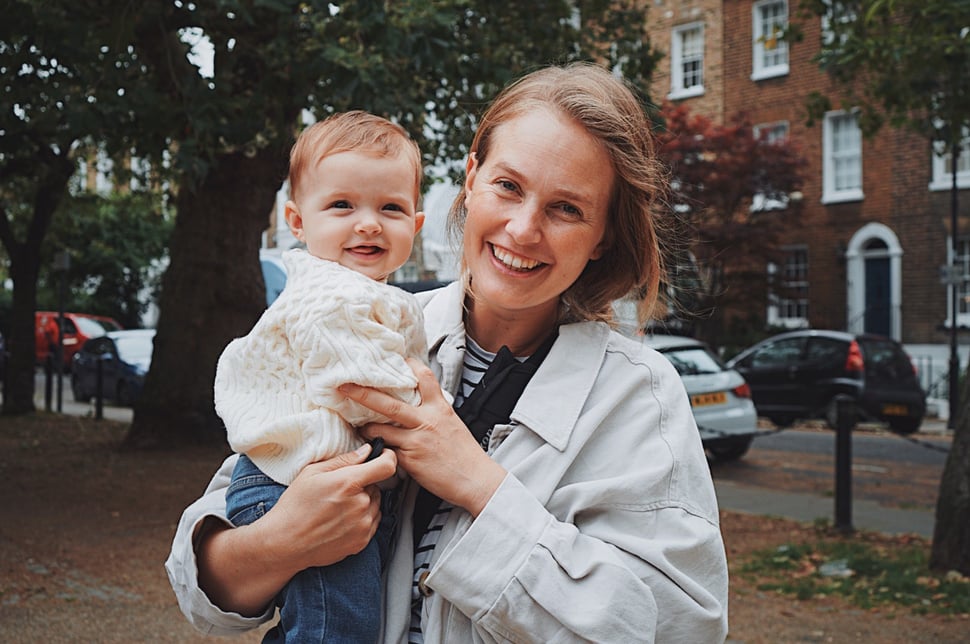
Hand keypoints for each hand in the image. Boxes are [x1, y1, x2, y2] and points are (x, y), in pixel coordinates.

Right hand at [269, 444, 397, 567]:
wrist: (286, 542)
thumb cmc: (295, 505)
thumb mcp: (312, 473)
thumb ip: (344, 460)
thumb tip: (367, 451)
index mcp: (348, 483)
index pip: (387, 466)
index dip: (388, 457)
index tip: (383, 456)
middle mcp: (360, 505)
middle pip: (377, 486)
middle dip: (364, 484)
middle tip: (340, 490)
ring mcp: (363, 525)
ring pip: (375, 504)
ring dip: (364, 502)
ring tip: (338, 507)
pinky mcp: (362, 541)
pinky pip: (372, 522)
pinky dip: (362, 518)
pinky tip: (340, 520)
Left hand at [338, 359, 506, 516]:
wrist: (475, 479)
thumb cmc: (463, 453)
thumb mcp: (452, 423)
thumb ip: (433, 410)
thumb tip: (416, 402)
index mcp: (439, 408)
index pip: (423, 377)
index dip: (407, 365)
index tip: (394, 359)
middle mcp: (426, 420)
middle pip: (388, 403)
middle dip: (363, 393)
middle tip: (344, 386)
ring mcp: (416, 440)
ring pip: (379, 428)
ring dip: (365, 426)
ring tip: (358, 425)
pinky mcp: (409, 460)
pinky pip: (385, 449)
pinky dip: (376, 447)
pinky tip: (371, 447)